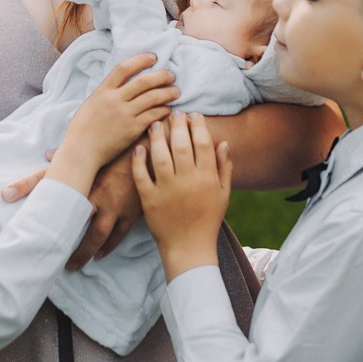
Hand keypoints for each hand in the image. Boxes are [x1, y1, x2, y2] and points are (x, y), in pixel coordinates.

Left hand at [0, 147, 144, 269]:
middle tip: (44, 254)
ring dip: (83, 252)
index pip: (47, 178)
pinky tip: (99, 255)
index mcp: (82, 176)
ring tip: (72, 265)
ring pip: (96, 236)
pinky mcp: (131, 214)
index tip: (4, 193)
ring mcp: (114, 206)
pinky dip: (107, 247)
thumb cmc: (121, 149)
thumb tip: (46, 154)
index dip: (25, 184)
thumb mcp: (95, 151)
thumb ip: (68, 155)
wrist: (155, 150)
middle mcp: (95, 193)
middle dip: (58, 238)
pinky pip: (117, 235)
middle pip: (71, 220)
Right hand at [56, 53, 179, 181]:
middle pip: (143, 82)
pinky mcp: (132, 130)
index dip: (140, 60)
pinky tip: (170, 110)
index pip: (124, 68)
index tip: (153, 57)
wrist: (81, 151)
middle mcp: (115, 100)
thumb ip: (106, 94)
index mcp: (103, 92)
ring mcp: (125, 115)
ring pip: (152, 98)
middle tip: (172, 75)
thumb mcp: (90, 104)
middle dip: (161, 76)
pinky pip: (153, 116)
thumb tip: (121, 86)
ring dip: (167, 93)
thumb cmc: (82, 130)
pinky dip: (164, 111)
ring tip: (176, 91)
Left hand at [134, 112, 232, 278]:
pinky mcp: (150, 200)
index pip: (203, 144)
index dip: (198, 126)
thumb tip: (223, 142)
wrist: (189, 248)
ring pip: (161, 156)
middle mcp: (188, 182)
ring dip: (158, 137)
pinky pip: (142, 176)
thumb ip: (223, 168)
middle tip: (173, 113)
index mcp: (207, 180)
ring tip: (155, 124)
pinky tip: (139, 147)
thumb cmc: (207, 220)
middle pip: (182, 145)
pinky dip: (139, 160)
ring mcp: (168, 191)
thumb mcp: (223, 195)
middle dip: (178, 125)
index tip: (193, 114)